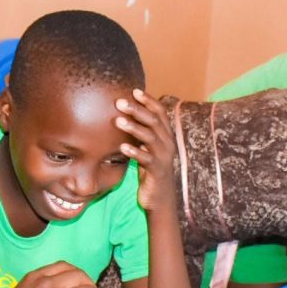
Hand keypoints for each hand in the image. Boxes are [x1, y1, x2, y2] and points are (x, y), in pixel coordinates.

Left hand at [114, 89, 177, 211]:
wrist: (160, 197)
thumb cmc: (150, 169)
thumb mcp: (146, 148)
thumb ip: (140, 133)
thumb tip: (124, 115)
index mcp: (166, 135)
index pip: (160, 112)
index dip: (148, 101)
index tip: (134, 91)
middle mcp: (168, 143)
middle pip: (154, 121)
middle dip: (137, 110)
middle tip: (119, 102)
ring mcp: (164, 156)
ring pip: (150, 138)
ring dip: (133, 128)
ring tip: (118, 121)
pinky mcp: (158, 171)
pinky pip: (146, 159)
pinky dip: (135, 152)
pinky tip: (122, 148)